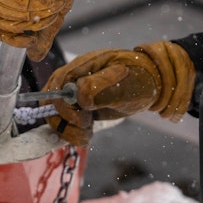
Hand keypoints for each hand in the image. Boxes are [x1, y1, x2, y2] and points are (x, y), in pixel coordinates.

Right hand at [44, 42, 194, 144]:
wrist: (151, 83)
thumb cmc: (140, 79)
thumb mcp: (124, 84)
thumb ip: (100, 88)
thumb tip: (78, 96)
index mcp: (82, 67)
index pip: (57, 87)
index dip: (65, 106)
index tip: (85, 118)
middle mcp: (73, 79)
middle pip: (51, 103)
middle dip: (65, 121)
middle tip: (87, 127)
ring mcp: (75, 93)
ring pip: (55, 115)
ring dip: (68, 131)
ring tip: (87, 135)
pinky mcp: (79, 107)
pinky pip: (65, 122)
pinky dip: (72, 134)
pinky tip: (86, 136)